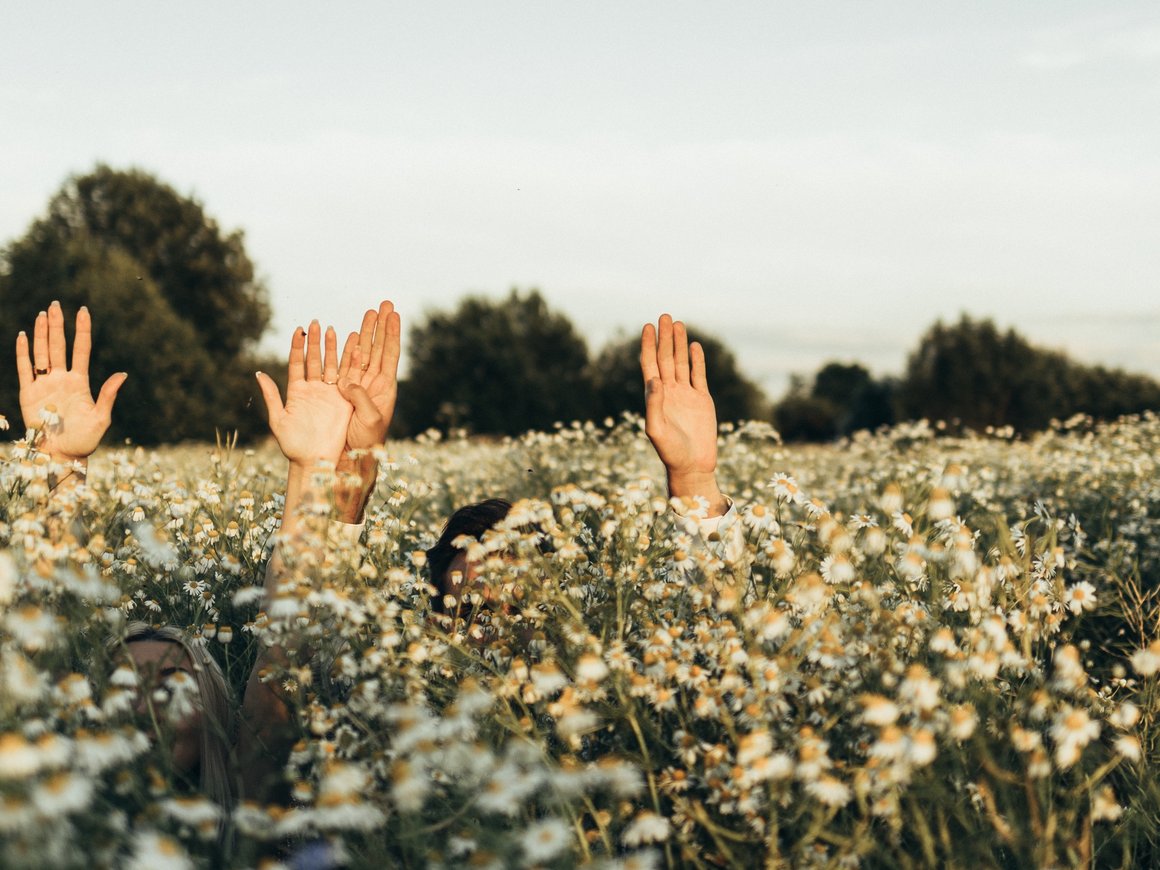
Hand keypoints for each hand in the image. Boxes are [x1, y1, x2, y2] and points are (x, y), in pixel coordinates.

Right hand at [16, 302, 126, 462]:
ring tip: (42, 314)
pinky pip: (25, 369)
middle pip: (59, 346)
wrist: (63, 455)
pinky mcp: (28, 393)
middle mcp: (61, 379)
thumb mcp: (102, 418)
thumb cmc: (85, 440)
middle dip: (57, 325)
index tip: (83, 310)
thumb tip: (122, 374)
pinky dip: (23, 352)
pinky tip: (23, 335)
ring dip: (40, 334)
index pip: (81, 349)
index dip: (82, 330)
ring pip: (42, 353)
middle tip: (55, 304)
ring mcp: (44, 385)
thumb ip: (108, 395)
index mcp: (80, 382)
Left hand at [256, 320, 352, 466]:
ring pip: (330, 367)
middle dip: (315, 342)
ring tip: (332, 330)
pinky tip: (351, 350)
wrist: (315, 461)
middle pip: (314, 361)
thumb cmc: (293, 446)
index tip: (298, 329)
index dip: (297, 347)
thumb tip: (259, 373)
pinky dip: (348, 366)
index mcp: (296, 392)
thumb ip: (271, 396)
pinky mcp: (343, 402)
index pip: (297, 364)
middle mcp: (313, 390)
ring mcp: (329, 395)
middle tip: (316, 323)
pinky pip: (346, 381)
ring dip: (331, 349)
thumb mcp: (278, 420)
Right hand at [336, 300, 400, 453]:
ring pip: (363, 352)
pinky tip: (351, 335)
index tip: (394, 314)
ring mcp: (360, 384)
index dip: (392, 333)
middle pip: (379, 346)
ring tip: (371, 311)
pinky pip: (347, 364)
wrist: (354, 456)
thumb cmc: (366, 441)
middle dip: (381, 325)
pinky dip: (349, 348)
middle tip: (385, 303)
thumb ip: (361, 397)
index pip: (390, 353)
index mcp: (386, 387)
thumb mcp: (369, 419)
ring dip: (366, 332)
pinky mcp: (345, 390)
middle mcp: (375, 382)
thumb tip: (348, 380)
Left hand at [640, 314, 725, 513]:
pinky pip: (699, 375)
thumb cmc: (670, 452)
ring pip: (682, 363)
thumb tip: (655, 380)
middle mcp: (669, 392)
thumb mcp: (656, 430)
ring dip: (679, 344)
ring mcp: (686, 394)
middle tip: (664, 316)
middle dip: (665, 338)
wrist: (693, 465)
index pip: (650, 365)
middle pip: (665, 358)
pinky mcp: (702, 400)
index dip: (648, 345)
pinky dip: (697, 360)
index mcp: (655, 397)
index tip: (647, 327)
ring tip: (677, 323)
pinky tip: (694, 346)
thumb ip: (653, 404)